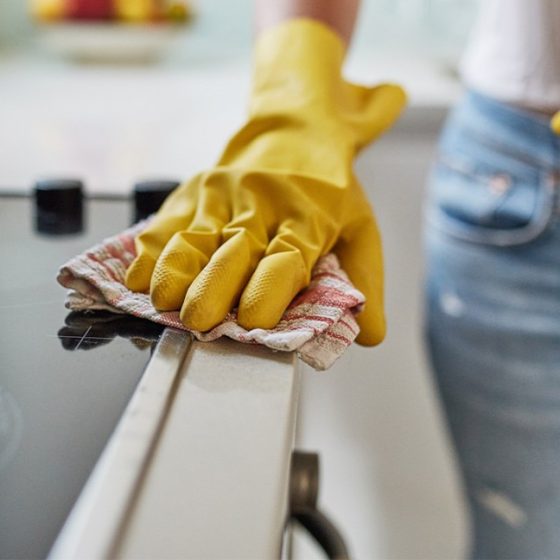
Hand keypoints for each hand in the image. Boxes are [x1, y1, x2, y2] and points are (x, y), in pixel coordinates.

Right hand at [125, 19, 405, 344]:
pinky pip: (167, 222)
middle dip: (213, 289)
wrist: (294, 129)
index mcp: (307, 218)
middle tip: (199, 322)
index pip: (286, 258)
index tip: (254, 321)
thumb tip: (370, 336)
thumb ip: (363, 280)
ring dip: (175, 272)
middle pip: (233, 251)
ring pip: (193, 236)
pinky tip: (137, 277)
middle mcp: (262, 204)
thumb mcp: (360, 227)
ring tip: (164, 302)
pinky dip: (149, 252)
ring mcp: (224, 195)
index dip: (268, 290)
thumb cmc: (328, 189)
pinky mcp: (195, 190)